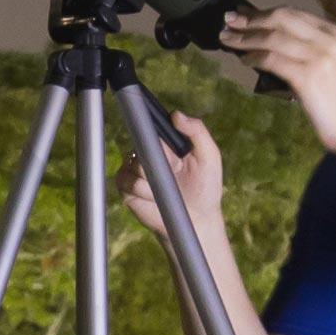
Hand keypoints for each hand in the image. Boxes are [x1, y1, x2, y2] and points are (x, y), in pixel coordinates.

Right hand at [121, 99, 227, 235]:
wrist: (196, 220)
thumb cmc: (205, 187)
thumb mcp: (209, 156)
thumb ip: (197, 131)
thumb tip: (176, 114)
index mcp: (165, 141)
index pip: (151, 124)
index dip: (155, 129)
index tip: (166, 140)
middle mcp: (147, 151)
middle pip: (141, 142)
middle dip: (158, 156)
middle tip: (175, 168)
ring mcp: (134, 168)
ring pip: (135, 163)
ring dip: (153, 176)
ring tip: (167, 186)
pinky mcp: (126, 186)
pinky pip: (128, 181)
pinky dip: (143, 190)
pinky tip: (155, 197)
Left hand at [219, 3, 335, 170]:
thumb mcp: (332, 65)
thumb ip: (308, 49)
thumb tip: (271, 41)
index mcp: (333, 32)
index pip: (291, 13)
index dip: (262, 12)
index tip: (243, 13)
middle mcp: (327, 38)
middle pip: (280, 18)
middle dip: (250, 19)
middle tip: (228, 21)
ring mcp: (319, 56)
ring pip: (272, 38)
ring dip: (245, 38)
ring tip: (228, 40)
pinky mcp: (308, 76)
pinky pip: (272, 59)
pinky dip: (254, 58)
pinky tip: (244, 60)